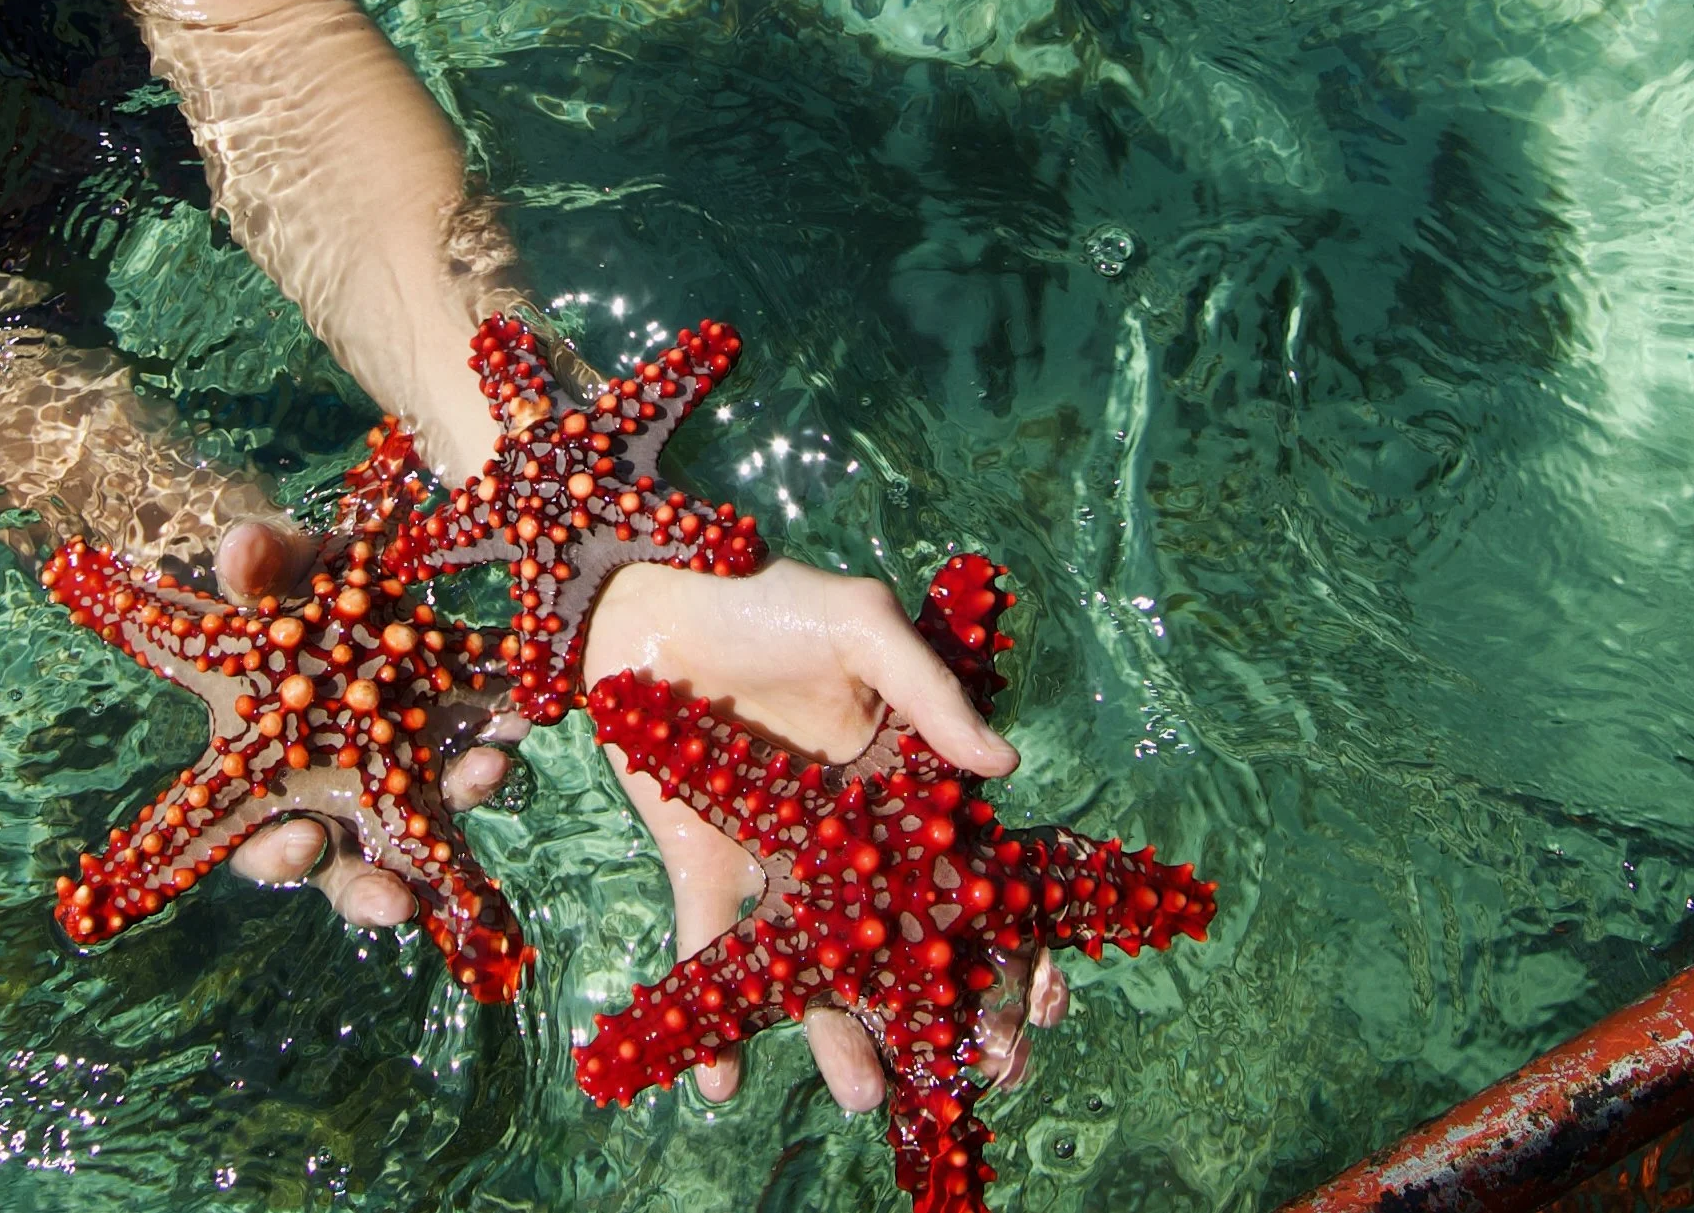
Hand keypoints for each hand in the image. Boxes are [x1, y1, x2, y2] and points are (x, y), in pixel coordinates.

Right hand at [212, 520, 522, 925]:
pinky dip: (500, 737)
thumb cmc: (280, 597)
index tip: (301, 843)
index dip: (279, 857)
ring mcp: (404, 778)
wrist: (340, 579)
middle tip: (401, 898)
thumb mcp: (264, 577)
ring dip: (464, 798)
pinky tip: (520, 713)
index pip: (266, 846)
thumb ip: (254, 568)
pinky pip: (480, 755)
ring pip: (432, 828)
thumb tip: (242, 548)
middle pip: (355, 872)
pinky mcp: (456, 740)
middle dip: (376, 891)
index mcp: (273, 782)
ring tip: (492, 767)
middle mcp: (342, 801)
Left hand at [583, 557, 1070, 1110]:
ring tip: (861, 1094)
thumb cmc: (768, 599)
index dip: (1014, 939)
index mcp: (903, 789)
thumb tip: (1004, 767)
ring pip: (816, 969)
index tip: (1045, 1001)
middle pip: (902, 945)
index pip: (971, 876)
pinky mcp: (707, 871)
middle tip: (966, 1073)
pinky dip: (708, 1018)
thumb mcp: (859, 624)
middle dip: (937, 1015)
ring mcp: (779, 865)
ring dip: (836, 1037)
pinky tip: (719, 1083)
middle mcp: (848, 843)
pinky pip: (710, 954)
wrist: (648, 603)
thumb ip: (928, 689)